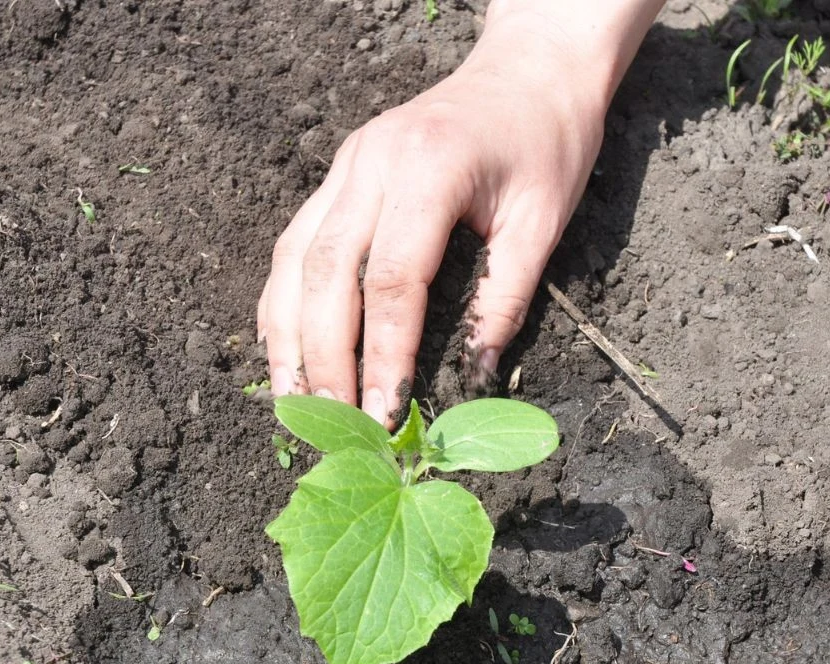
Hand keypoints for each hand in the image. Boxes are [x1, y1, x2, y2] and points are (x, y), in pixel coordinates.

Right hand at [257, 17, 607, 425]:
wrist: (528, 70)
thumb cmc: (545, 143)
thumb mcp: (543, 223)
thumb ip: (505, 300)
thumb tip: (475, 375)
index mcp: (427, 171)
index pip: (391, 282)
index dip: (383, 356)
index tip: (386, 415)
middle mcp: (371, 164)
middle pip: (327, 276)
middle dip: (326, 361)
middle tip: (336, 425)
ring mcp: (347, 166)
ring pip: (295, 260)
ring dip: (288, 338)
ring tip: (292, 403)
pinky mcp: (340, 174)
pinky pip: (295, 243)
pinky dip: (284, 301)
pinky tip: (284, 349)